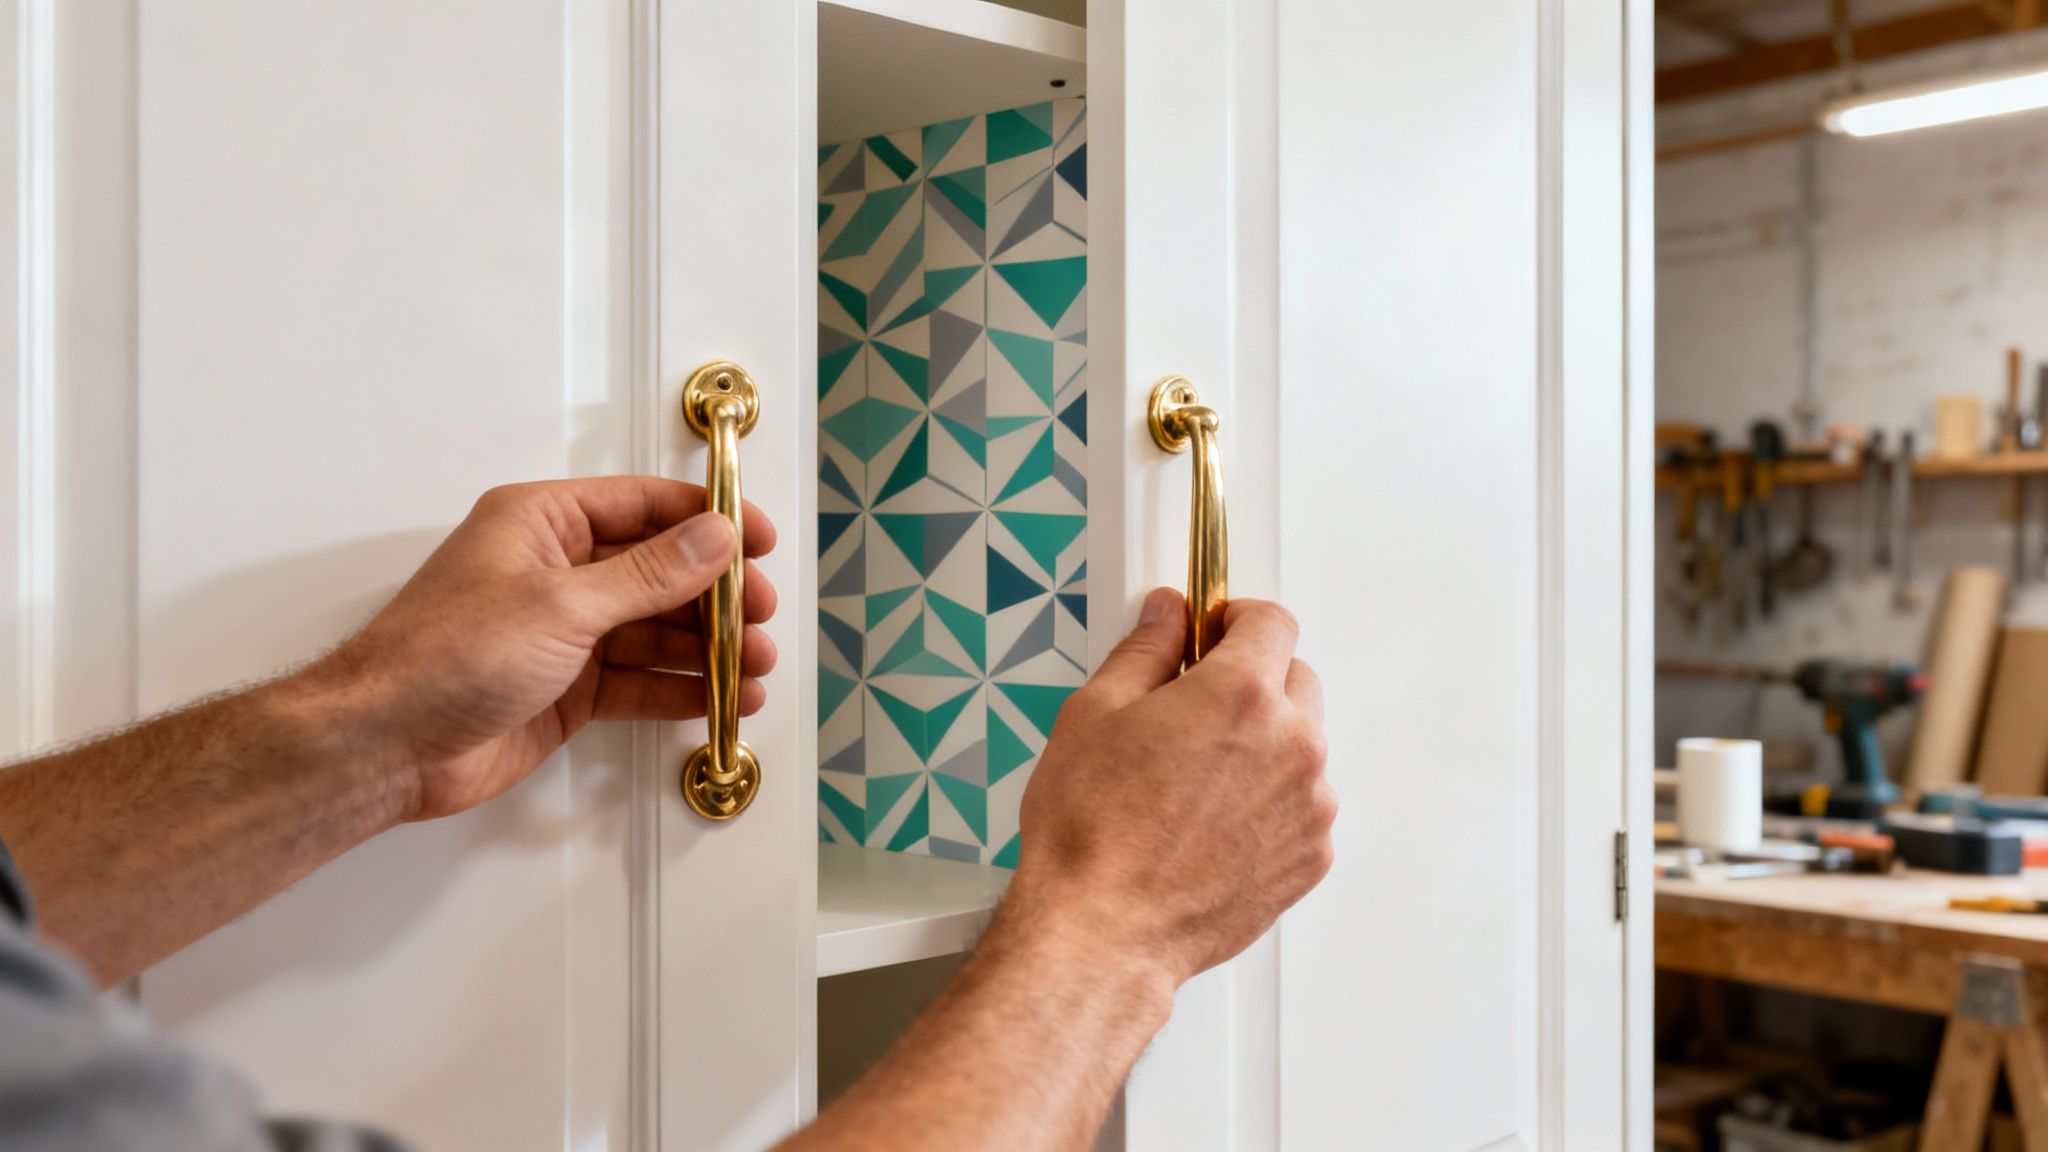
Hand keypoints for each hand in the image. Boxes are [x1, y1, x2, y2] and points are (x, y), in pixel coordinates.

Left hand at [301, 477, 777, 820]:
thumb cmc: (441, 658)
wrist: (386, 746)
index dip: (706, 520)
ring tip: (754, 666)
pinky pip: (638, 680)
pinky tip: (719, 697)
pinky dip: (680, 689)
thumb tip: (712, 539)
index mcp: (543, 523)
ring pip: (655, 630)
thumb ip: (648, 575)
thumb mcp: (561, 605)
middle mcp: (555, 572)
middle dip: (715, 595)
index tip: (756, 539)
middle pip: (658, 571)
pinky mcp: (566, 689)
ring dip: (707, 648)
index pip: (644, 506)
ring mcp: (562, 633)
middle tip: (759, 615)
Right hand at [1005, 590, 1333, 986]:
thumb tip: (1166, 617)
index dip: (1237, 619)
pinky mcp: (1310, 858)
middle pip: (1295, 679)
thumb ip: (1145, 650)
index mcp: (1242, 695)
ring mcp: (1309, 806)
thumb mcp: (1094, 713)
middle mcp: (1292, 745)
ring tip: (1195, 782)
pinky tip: (1211, 825)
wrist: (1101, 931)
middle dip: (1251, 682)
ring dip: (1264, 746)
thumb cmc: (1091, 834)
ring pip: (1302, 747)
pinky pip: (1301, 807)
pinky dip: (1269, 805)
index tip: (1217, 632)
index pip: (1272, 622)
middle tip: (1194, 711)